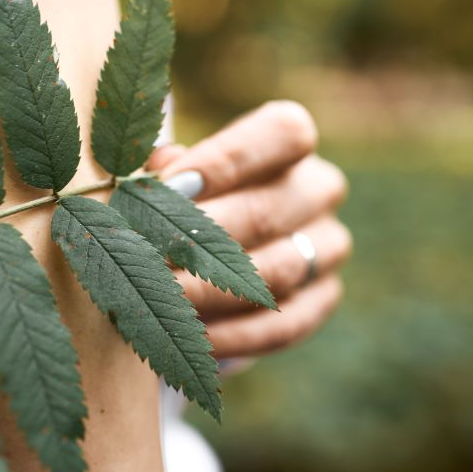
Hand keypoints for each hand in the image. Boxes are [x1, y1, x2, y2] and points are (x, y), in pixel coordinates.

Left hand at [147, 101, 351, 359]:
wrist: (208, 242)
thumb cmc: (183, 189)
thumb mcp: (174, 167)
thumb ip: (166, 167)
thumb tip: (153, 178)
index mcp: (290, 139)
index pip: (283, 134)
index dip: (227, 160)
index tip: (166, 188)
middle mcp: (318, 189)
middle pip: (269, 212)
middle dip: (199, 239)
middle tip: (144, 258)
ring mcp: (328, 248)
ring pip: (277, 273)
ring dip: (209, 290)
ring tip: (156, 300)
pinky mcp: (322, 300)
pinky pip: (282, 326)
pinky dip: (232, 336)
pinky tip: (185, 337)